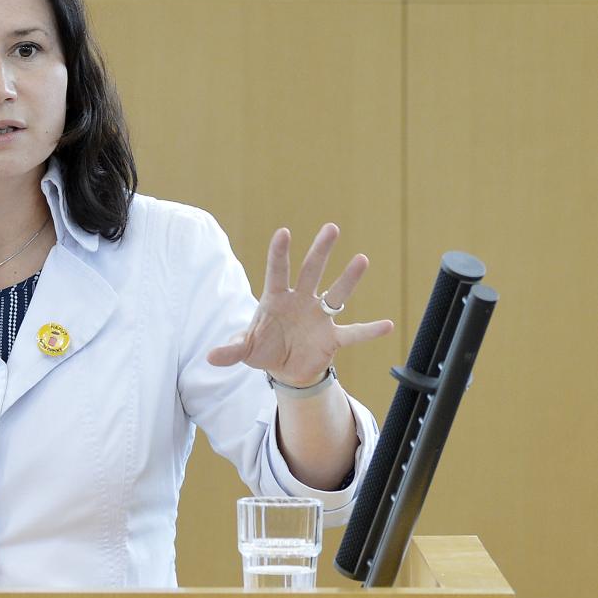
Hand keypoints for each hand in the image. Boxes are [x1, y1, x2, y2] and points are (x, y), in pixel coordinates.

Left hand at [206, 223, 393, 386]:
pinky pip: (354, 333)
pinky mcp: (332, 338)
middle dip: (320, 251)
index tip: (284, 232)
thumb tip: (210, 356)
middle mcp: (301, 301)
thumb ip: (231, 350)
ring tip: (362, 259)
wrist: (285, 369)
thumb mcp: (245, 350)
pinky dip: (369, 330)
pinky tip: (387, 325)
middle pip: (311, 271)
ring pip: (336, 293)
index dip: (279, 254)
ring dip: (349, 278)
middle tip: (331, 228)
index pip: (277, 271)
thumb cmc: (263, 349)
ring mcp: (319, 317)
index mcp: (276, 299)